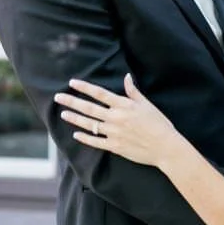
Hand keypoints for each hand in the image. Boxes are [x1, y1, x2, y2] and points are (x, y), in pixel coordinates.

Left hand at [54, 74, 181, 166]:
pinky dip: (85, 138)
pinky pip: (96, 141)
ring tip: (63, 114)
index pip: (99, 94)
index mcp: (124, 105)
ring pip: (89, 124)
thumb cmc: (159, 124)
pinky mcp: (115, 146)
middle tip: (58, 98)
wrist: (165, 147)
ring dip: (75, 118)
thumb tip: (126, 77)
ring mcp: (114, 133)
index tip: (72, 83)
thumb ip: (133, 92)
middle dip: (72, 102)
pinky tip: (76, 134)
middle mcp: (116, 118)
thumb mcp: (147, 104)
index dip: (84, 87)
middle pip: (89, 108)